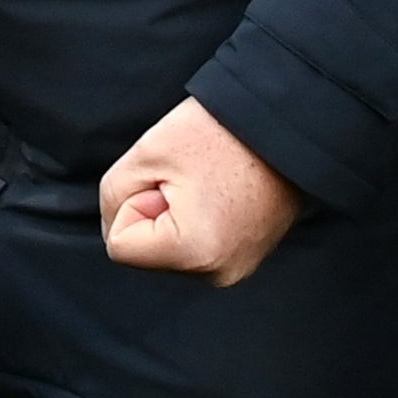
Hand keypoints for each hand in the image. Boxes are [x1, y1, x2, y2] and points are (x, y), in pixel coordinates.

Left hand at [99, 98, 301, 283]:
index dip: (133, 202)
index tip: (170, 178)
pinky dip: (196, 220)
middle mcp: (217, 274)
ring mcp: (236, 269)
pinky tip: (220, 192)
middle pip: (145, 251)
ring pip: (168, 248)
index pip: (119, 245)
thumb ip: (112, 197)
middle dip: (154, 211)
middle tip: (191, 177)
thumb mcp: (146, 154)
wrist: (284, 123)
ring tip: (208, 183)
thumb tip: (116, 230)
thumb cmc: (219, 131)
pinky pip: (194, 245)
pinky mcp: (245, 258)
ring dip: (175, 215)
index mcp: (193, 253)